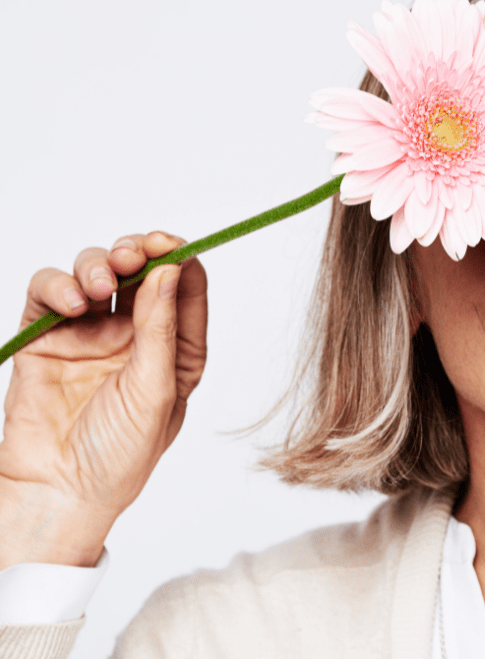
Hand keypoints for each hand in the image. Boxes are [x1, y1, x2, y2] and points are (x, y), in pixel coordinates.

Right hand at [0, 232, 207, 567]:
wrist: (57, 492)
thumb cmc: (119, 455)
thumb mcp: (155, 391)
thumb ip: (161, 329)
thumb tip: (171, 270)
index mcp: (175, 347)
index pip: (184, 287)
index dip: (179, 257)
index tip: (170, 243)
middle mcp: (135, 334)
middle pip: (139, 269)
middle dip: (137, 252)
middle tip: (132, 255)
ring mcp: (90, 333)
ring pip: (95, 271)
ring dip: (98, 265)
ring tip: (100, 288)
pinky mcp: (47, 337)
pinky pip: (49, 293)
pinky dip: (57, 285)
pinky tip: (71, 304)